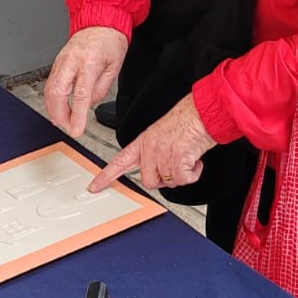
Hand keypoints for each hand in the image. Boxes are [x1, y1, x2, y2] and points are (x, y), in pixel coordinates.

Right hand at [44, 27, 127, 136]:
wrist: (100, 22)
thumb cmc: (109, 41)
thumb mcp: (114, 66)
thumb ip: (101, 88)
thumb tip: (89, 103)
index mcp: (90, 62)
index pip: (81, 94)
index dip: (77, 115)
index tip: (76, 130)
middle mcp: (72, 61)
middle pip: (57, 93)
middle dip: (59, 114)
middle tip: (67, 126)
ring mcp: (61, 61)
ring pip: (49, 89)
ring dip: (53, 108)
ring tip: (62, 121)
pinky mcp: (57, 62)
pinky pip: (50, 83)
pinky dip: (51, 98)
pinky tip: (56, 107)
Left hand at [90, 94, 216, 192]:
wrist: (203, 111)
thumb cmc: (187, 118)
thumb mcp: (162, 131)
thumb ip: (155, 150)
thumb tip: (159, 167)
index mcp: (144, 141)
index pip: (119, 161)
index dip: (106, 176)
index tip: (95, 186)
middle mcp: (151, 149)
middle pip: (148, 180)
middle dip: (163, 178)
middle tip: (175, 167)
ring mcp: (163, 155)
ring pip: (168, 182)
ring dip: (181, 175)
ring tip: (187, 158)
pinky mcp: (178, 160)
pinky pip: (183, 180)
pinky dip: (192, 174)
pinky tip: (195, 161)